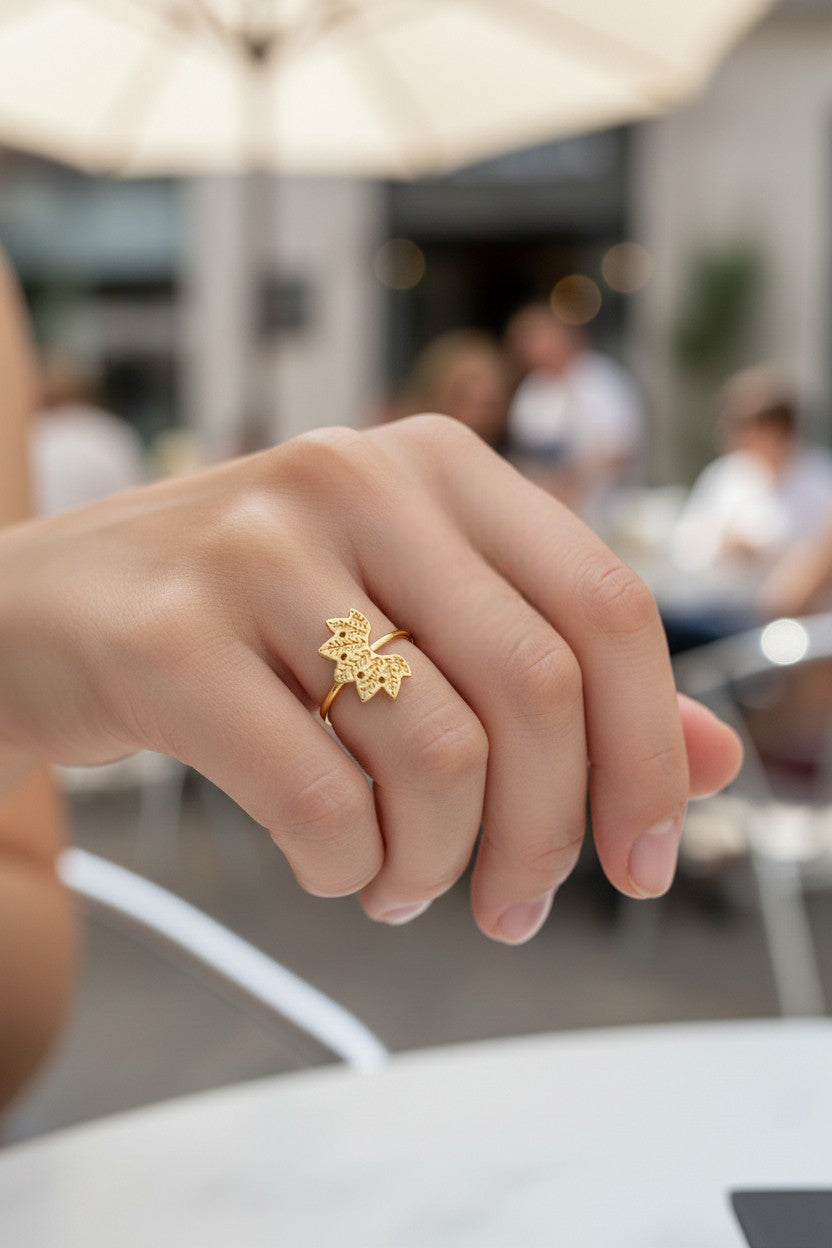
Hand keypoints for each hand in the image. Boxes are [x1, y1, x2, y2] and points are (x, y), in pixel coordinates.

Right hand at [0, 416, 740, 941]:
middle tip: (515, 905)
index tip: (646, 857)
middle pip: (535, 687)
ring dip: (436, 863)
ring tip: (404, 882)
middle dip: (548, 833)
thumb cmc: (246, 618)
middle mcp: (356, 481)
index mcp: (436, 465)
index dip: (650, 749)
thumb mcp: (411, 616)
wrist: (42, 610)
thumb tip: (711, 762)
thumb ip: (557, 678)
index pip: (606, 606)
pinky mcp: (170, 637)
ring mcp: (257, 550)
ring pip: (436, 754)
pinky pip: (318, 799)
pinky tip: (335, 865)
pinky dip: (347, 867)